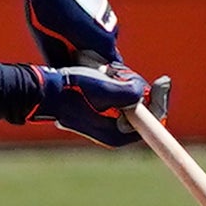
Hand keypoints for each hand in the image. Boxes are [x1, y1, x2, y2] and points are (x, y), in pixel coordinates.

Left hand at [13, 0, 124, 69]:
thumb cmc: (46, 13)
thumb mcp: (49, 43)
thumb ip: (60, 60)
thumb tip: (63, 74)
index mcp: (102, 43)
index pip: (111, 67)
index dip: (98, 73)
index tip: (84, 74)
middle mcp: (111, 30)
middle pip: (107, 52)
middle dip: (93, 57)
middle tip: (72, 56)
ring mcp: (108, 14)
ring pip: (103, 36)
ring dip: (91, 40)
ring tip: (69, 38)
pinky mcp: (102, 2)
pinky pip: (99, 22)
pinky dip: (90, 26)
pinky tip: (71, 22)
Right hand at [28, 63, 168, 148]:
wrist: (42, 89)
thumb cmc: (70, 90)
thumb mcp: (103, 89)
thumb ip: (129, 91)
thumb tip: (144, 91)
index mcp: (117, 134)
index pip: (152, 120)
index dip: (160, 99)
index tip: (163, 80)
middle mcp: (112, 132)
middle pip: (141, 108)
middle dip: (136, 87)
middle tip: (123, 72)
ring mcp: (104, 122)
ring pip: (128, 100)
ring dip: (123, 82)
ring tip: (107, 71)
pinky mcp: (96, 111)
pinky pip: (115, 96)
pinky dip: (113, 83)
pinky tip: (101, 73)